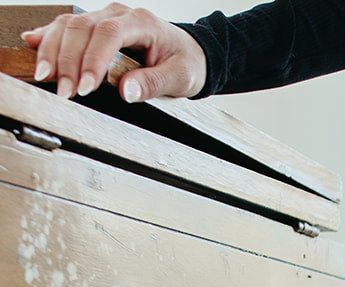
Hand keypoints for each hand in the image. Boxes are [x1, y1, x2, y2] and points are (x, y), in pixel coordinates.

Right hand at [21, 4, 206, 102]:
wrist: (190, 51)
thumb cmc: (186, 62)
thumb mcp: (179, 77)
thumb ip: (153, 83)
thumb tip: (125, 91)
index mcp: (141, 23)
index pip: (109, 35)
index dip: (93, 60)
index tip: (86, 87)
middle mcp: (118, 14)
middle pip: (82, 28)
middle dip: (68, 61)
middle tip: (64, 92)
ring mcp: (104, 17)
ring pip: (69, 25)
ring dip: (53, 50)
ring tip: (45, 77)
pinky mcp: (95, 26)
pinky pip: (67, 26)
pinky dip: (48, 35)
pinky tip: (32, 43)